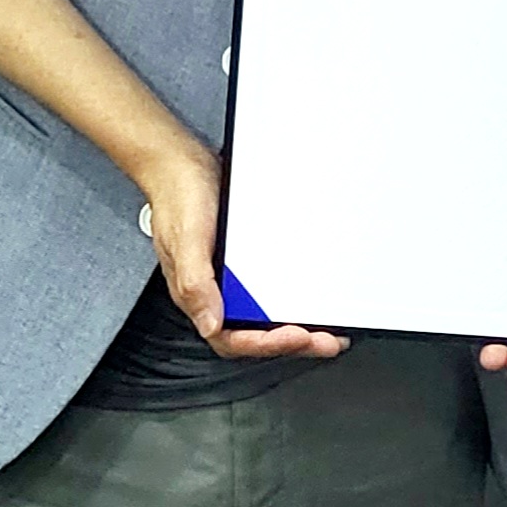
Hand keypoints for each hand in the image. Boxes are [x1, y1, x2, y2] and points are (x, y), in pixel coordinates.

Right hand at [140, 135, 348, 360]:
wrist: (181, 162)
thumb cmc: (178, 198)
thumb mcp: (186, 239)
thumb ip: (195, 283)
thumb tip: (210, 323)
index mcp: (198, 294)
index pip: (232, 337)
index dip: (266, 344)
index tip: (299, 337)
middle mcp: (214, 291)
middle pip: (254, 332)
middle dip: (292, 342)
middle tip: (328, 342)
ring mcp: (229, 276)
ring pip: (263, 314)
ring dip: (295, 326)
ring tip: (328, 331)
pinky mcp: (241, 260)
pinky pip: (267, 287)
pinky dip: (290, 297)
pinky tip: (310, 296)